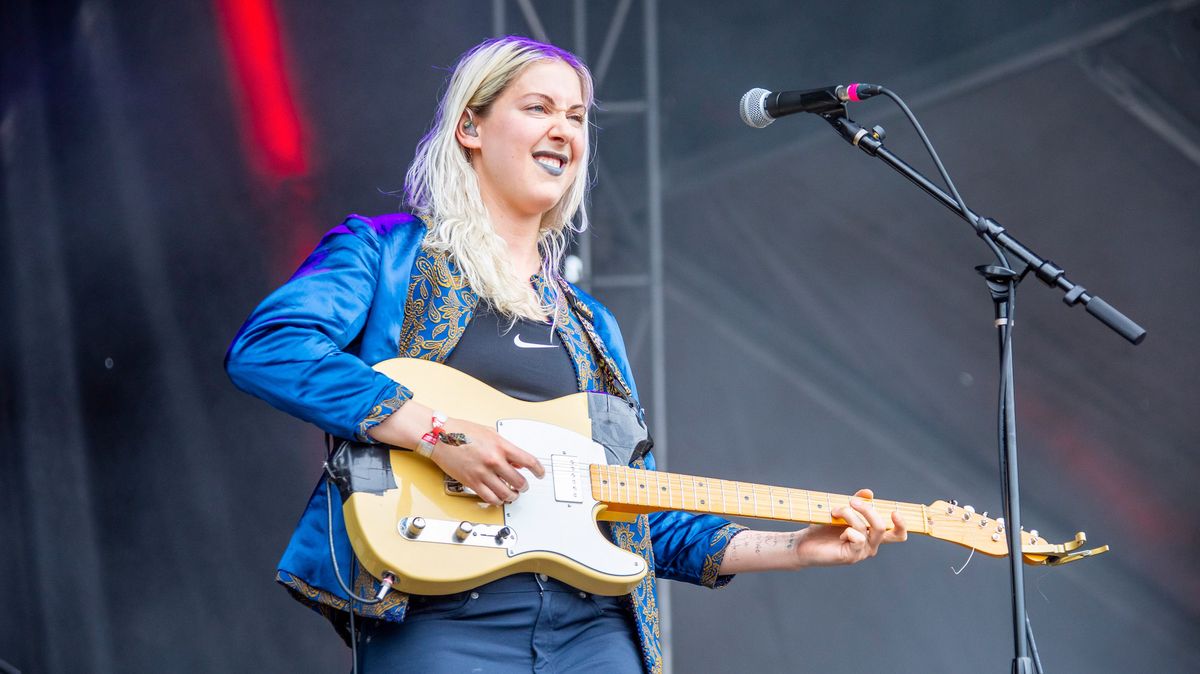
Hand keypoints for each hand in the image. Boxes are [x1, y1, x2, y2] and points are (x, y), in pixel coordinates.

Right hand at [429, 418, 544, 506]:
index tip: (540, 474)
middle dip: (523, 486)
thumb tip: (517, 460)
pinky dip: (497, 501)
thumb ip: (505, 448)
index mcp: (501, 446)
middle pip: (519, 481)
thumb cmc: (462, 432)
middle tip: (523, 486)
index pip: (528, 461)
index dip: (538, 470)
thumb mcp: (490, 433)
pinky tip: (498, 498)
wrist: (440, 436)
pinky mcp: (472, 482)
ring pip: (506, 493)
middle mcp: (494, 461)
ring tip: (512, 494)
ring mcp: (483, 473)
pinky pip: (490, 498)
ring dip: (512, 496)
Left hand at [791, 488, 906, 567]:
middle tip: (851, 501)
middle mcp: (871, 544)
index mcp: (872, 534)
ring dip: (849, 514)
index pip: (897, 533)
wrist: (804, 543)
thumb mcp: (842, 511)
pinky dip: (846, 530)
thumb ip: (857, 502)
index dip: (902, 524)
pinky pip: (857, 538)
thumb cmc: (824, 528)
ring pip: (866, 528)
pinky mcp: (851, 557)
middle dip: (868, 509)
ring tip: (834, 512)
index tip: (895, 511)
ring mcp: (862, 552)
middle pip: (882, 526)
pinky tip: (838, 534)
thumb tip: (869, 493)